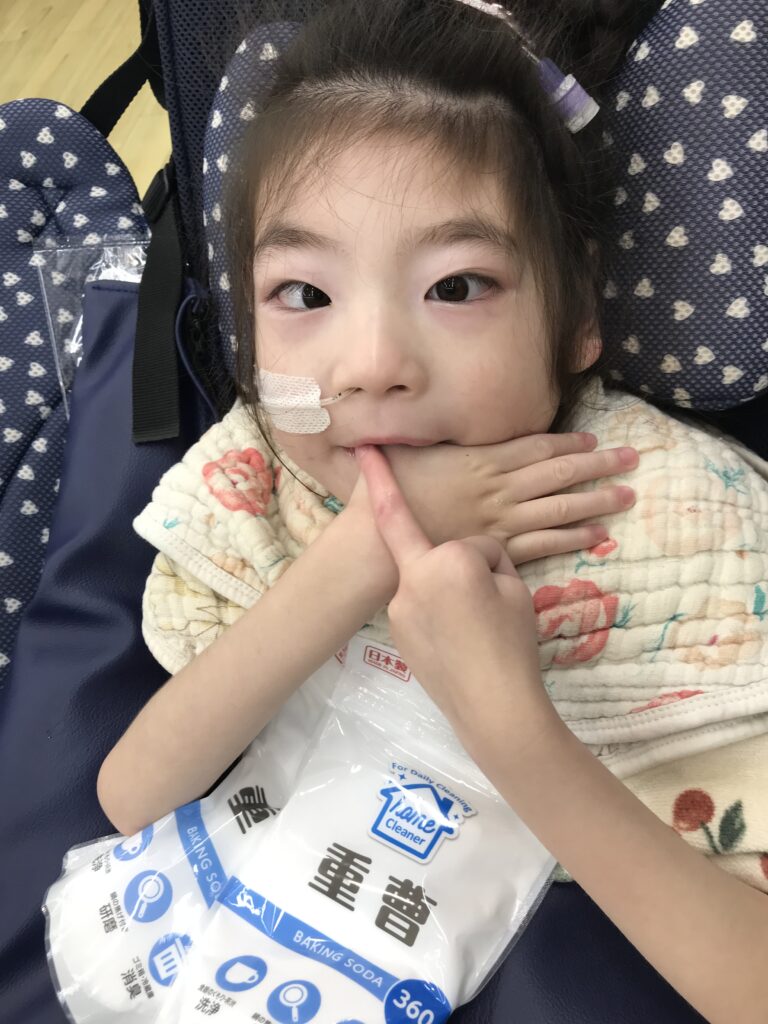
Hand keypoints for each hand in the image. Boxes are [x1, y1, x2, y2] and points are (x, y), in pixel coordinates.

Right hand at [349, 432, 636, 563]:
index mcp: (483, 461)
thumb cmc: (391, 492)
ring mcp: (503, 523)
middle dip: (599, 466)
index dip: (569, 444)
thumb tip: (454, 412)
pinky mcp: (500, 551)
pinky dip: (574, 539)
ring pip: (560, 509)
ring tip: (627, 495)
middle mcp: (500, 490)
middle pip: (559, 474)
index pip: (537, 448)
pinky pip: (545, 545)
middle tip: (633, 459)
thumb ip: (443, 434)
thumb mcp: (415, 449)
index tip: (594, 441)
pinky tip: (598, 535)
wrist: (379, 543)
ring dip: (597, 501)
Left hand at [356, 445, 559, 754]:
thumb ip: (486, 558)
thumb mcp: (513, 588)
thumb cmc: (511, 643)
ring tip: (481, 625)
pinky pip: (422, 607)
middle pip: (438, 552)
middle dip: (459, 563)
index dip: (380, 479)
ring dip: (450, 591)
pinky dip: (441, 613)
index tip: (363, 449)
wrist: (494, 708)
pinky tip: (464, 638)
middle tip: (481, 591)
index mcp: (443, 560)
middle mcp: (411, 581)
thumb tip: (471, 558)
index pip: (408, 514)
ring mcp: (401, 611)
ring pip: (429, 581)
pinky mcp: (401, 634)